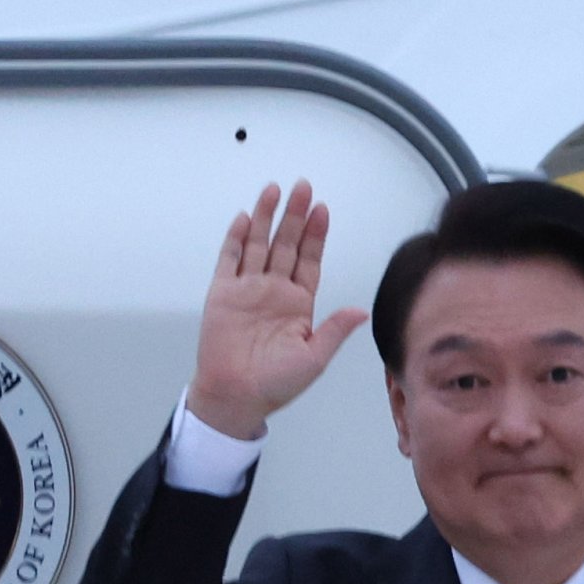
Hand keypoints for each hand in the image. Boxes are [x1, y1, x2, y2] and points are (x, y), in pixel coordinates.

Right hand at [184, 181, 358, 440]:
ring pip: (259, 245)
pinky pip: (229, 260)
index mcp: (298, 304)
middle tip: (303, 187)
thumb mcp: (314, 358)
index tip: (323, 210)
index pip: (309, 261)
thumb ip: (334, 330)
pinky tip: (245, 218)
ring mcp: (247, 290)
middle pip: (286, 244)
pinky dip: (236, 239)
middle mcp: (274, 291)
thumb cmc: (275, 384)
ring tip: (274, 190)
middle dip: (295, 216)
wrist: (235, 396)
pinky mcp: (222, 294)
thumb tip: (361, 311)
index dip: (316, 236)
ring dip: (266, 217)